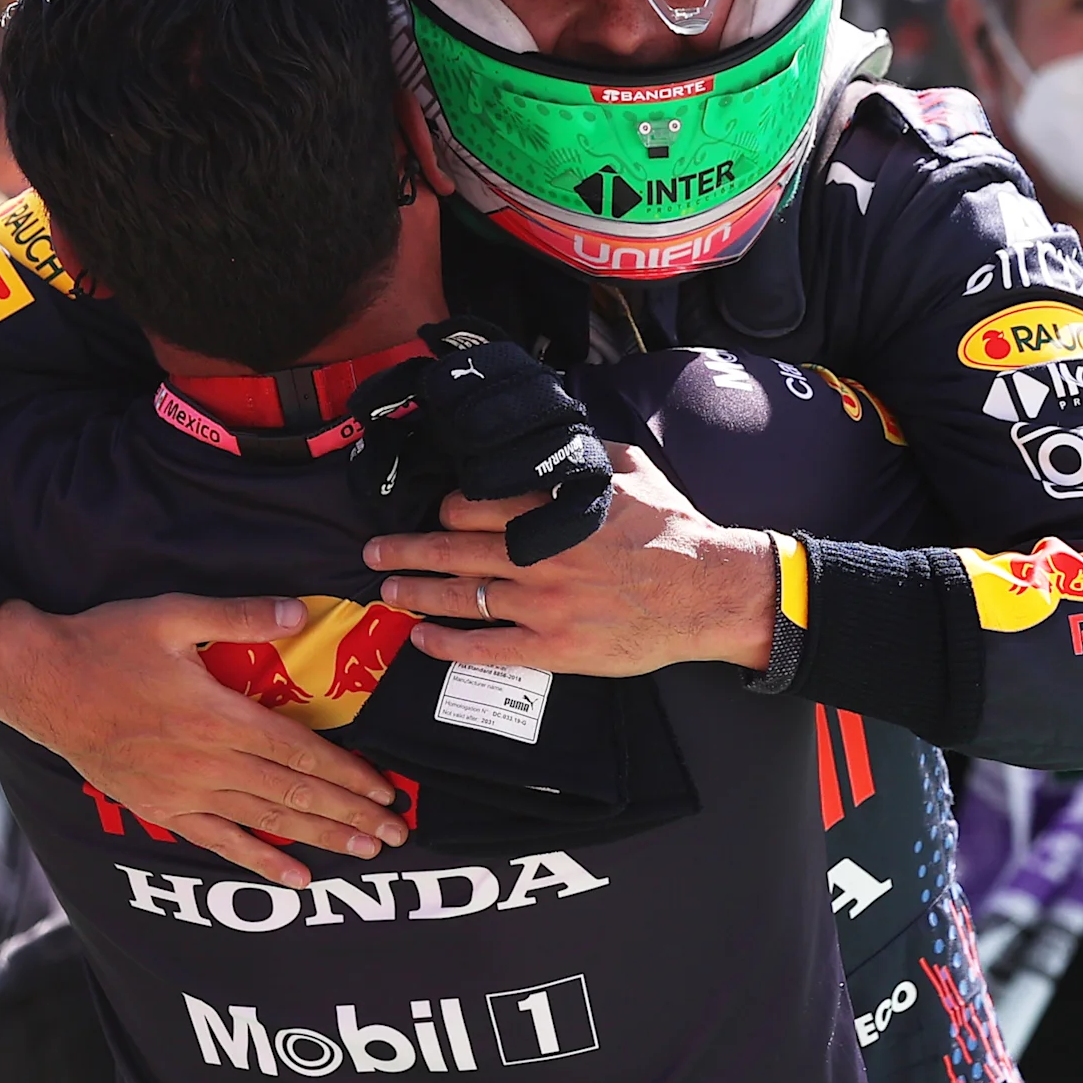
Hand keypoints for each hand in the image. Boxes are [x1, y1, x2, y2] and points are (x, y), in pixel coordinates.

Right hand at [0, 596, 411, 887]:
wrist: (41, 683)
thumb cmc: (108, 643)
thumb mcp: (174, 614)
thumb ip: (242, 614)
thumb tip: (300, 613)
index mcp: (218, 715)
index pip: (299, 752)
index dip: (348, 773)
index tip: (385, 789)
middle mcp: (207, 762)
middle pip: (294, 794)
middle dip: (350, 814)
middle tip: (396, 832)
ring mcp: (184, 792)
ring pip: (267, 822)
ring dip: (321, 838)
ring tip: (366, 852)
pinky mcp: (162, 809)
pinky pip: (220, 842)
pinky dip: (261, 862)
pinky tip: (297, 879)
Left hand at [365, 443, 777, 675]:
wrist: (708, 592)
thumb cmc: (675, 530)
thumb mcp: (632, 471)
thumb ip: (586, 453)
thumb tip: (558, 434)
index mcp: (552, 509)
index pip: (477, 504)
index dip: (447, 508)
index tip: (435, 512)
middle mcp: (538, 554)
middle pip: (454, 548)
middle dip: (407, 547)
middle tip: (374, 549)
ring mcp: (543, 603)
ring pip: (462, 595)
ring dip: (416, 590)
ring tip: (386, 588)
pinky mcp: (554, 647)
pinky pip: (488, 647)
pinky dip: (448, 644)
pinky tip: (422, 639)